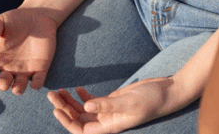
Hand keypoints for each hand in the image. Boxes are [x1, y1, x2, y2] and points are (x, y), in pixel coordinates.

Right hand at [0, 8, 57, 93]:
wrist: (37, 17)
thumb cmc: (15, 19)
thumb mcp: (1, 21)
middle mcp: (8, 68)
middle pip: (3, 83)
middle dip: (2, 85)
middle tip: (3, 83)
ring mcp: (24, 70)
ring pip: (19, 86)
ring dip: (18, 89)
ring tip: (16, 88)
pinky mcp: (40, 69)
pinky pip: (38, 81)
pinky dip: (36, 84)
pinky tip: (35, 83)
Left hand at [48, 79, 174, 133]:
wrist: (167, 92)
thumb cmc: (152, 99)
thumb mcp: (129, 101)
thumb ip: (108, 104)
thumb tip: (86, 107)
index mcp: (109, 126)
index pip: (82, 130)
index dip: (67, 123)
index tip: (56, 110)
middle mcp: (106, 121)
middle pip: (78, 119)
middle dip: (64, 109)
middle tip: (52, 94)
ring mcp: (108, 111)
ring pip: (82, 110)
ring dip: (69, 102)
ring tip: (58, 90)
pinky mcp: (112, 101)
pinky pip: (92, 102)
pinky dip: (82, 96)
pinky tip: (76, 88)